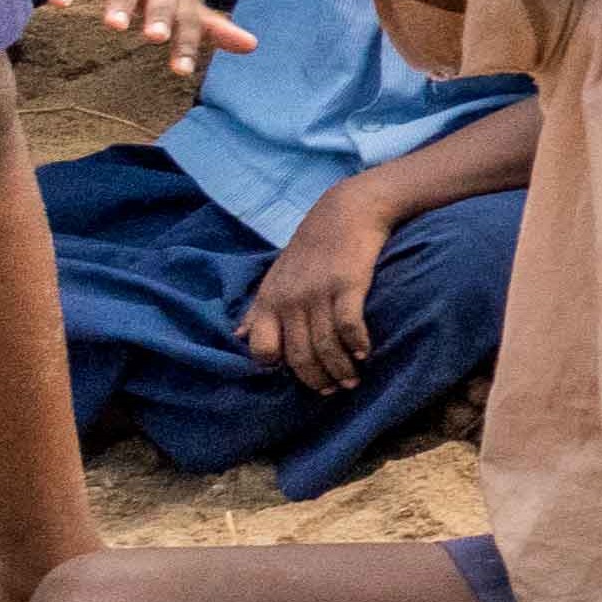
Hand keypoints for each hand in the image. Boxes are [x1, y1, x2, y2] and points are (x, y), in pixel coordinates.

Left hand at [243, 194, 387, 390]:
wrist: (346, 211)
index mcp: (270, 300)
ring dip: (340, 369)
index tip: (296, 376)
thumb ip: (258, 309)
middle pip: (298, 355)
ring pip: (325, 346)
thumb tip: (237, 337)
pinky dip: (357, 344)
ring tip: (351, 380)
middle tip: (332, 390)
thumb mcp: (276, 277)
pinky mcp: (347, 285)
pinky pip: (349, 326)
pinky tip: (364, 353)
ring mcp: (318, 293)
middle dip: (315, 379)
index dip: (277, 366)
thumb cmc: (311, 247)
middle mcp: (290, 300)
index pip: (261, 347)